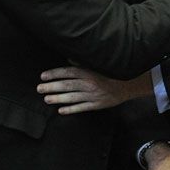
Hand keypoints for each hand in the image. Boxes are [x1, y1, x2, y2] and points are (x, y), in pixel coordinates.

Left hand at [37, 67, 151, 113]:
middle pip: (67, 85)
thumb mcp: (99, 64)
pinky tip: (61, 110)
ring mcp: (92, 95)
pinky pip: (81, 108)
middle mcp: (89, 83)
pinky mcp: (97, 105)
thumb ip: (84, 62)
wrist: (130, 84)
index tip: (43, 75)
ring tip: (46, 99)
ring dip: (58, 98)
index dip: (55, 74)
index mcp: (89, 72)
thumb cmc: (113, 72)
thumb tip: (69, 59)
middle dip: (51, 86)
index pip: (68, 72)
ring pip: (72, 97)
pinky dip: (71, 109)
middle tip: (39, 88)